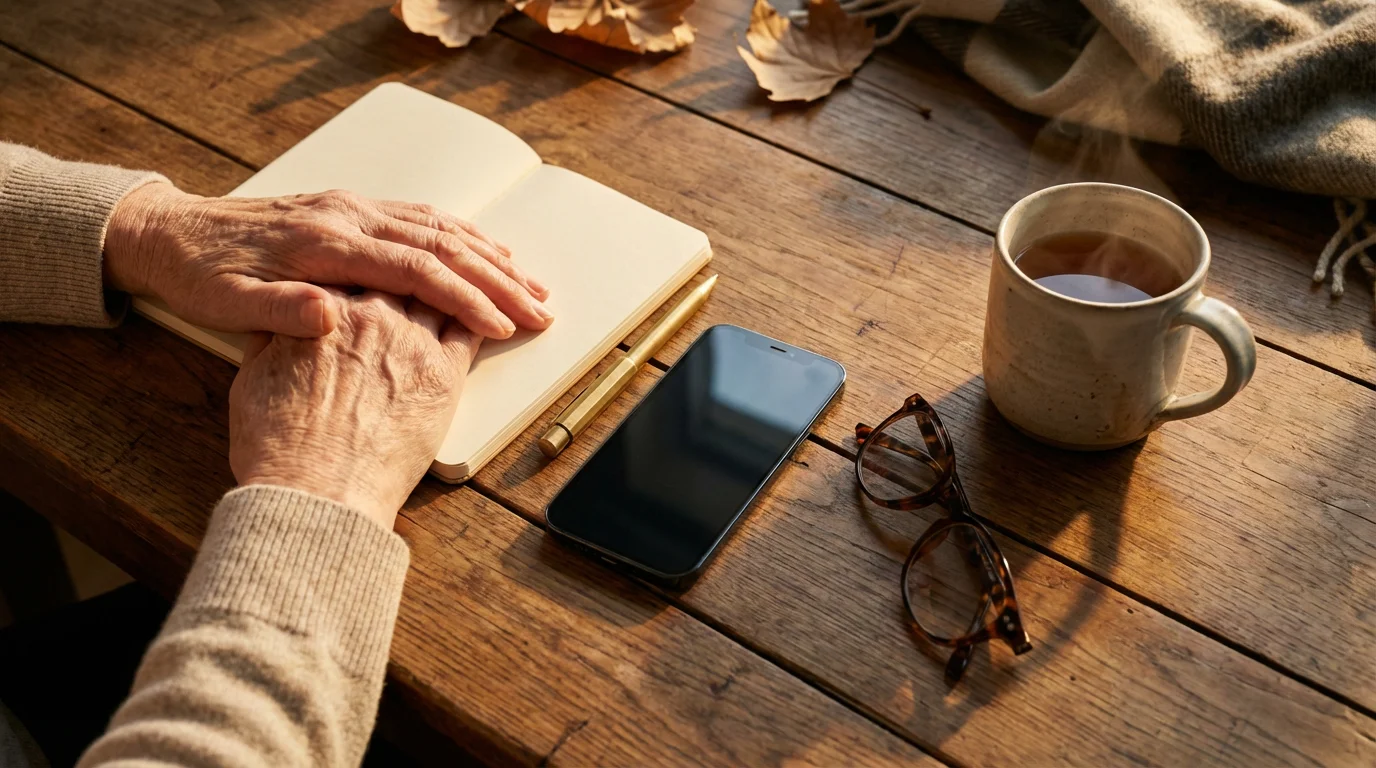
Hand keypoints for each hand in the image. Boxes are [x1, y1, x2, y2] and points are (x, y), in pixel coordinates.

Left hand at [105, 183, 551, 338]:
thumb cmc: (200, 276)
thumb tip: (328, 315)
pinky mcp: (349, 209)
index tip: (503, 325)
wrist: (170, 232)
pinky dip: (461, 235)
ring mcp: (351, 208)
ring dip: (489, 255)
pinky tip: (482, 251)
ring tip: (529, 282)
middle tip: (541, 308)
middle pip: (442, 244)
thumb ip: (280, 311)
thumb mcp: (226, 304)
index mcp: (325, 244)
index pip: (416, 270)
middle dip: (498, 278)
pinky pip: (419, 217)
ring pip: (438, 225)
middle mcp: (346, 217)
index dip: (466, 298)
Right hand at [228, 290, 477, 527]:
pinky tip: (490, 312)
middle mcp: (372, 314)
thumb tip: (278, 323)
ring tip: (472, 282)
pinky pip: (470, 333)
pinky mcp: (445, 374)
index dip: (362, 272)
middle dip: (410, 273)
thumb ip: (274, 338)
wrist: (316, 490)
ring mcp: (412, 341)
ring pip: (441, 296)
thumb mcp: (253, 377)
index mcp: (324, 308)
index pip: (352, 272)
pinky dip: (482, 317)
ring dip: (458, 287)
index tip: (371, 273)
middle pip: (400, 276)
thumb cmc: (279, 446)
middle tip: (426, 269)